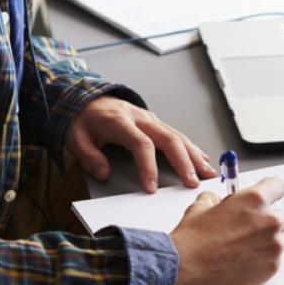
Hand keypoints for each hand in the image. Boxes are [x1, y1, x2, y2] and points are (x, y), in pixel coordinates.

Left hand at [66, 96, 217, 192]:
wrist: (86, 96)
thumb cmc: (83, 118)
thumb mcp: (75, 138)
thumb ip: (89, 156)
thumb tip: (103, 173)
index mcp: (120, 122)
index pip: (140, 144)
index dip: (148, 166)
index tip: (151, 188)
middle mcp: (140, 118)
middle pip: (168, 138)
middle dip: (183, 162)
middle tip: (192, 183)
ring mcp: (150, 119)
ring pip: (177, 136)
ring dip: (194, 155)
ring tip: (208, 173)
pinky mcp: (155, 123)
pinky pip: (176, 134)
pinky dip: (191, 148)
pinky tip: (202, 159)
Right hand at [169, 177, 283, 284]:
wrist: (185, 268)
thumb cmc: (192, 239)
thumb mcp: (200, 207)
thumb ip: (216, 199)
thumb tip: (218, 200)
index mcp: (254, 200)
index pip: (278, 186)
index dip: (270, 192)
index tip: (267, 198)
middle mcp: (268, 221)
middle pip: (282, 216)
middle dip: (267, 221)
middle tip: (249, 229)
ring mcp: (273, 246)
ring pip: (281, 239)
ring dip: (268, 241)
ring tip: (246, 248)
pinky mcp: (272, 267)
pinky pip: (276, 259)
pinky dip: (264, 260)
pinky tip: (244, 262)